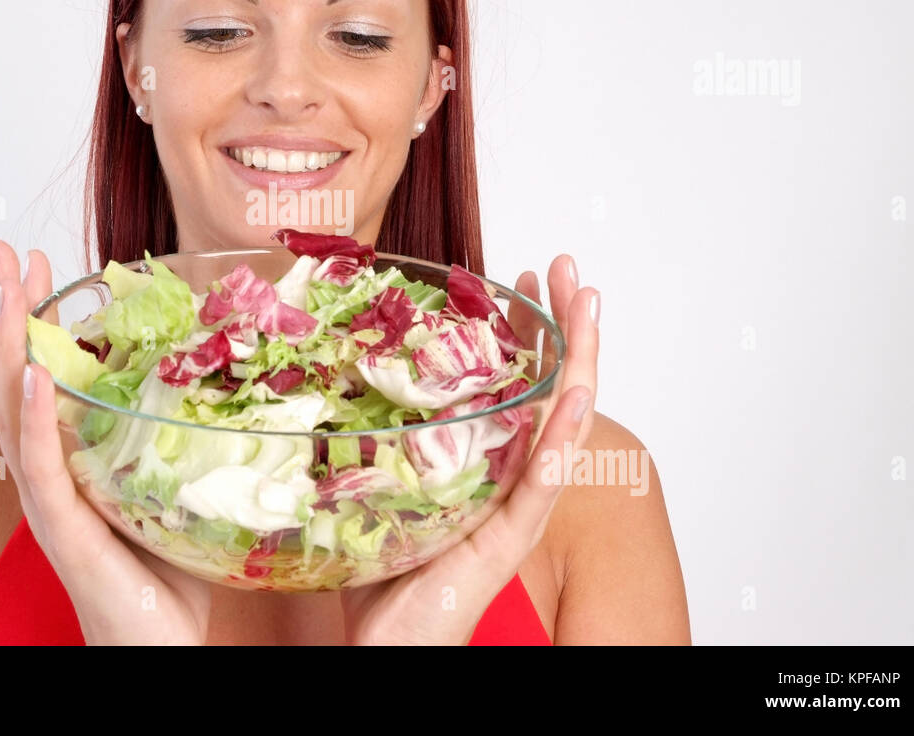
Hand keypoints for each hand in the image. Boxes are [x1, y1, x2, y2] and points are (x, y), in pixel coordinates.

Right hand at [0, 240, 213, 643]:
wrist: (162, 648)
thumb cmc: (170, 572)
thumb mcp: (181, 483)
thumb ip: (191, 433)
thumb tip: (238, 374)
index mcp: (73, 456)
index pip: (42, 372)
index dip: (35, 316)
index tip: (36, 261)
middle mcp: (51, 472)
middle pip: (13, 377)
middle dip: (5, 311)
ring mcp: (51, 501)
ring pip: (13, 412)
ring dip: (7, 346)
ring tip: (2, 289)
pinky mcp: (65, 533)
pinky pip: (44, 469)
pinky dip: (34, 420)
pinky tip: (32, 375)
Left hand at [339, 254, 598, 644]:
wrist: (383, 646)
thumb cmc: (374, 569)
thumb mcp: (365, 479)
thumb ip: (361, 432)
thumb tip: (325, 371)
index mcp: (474, 459)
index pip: (508, 380)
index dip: (518, 329)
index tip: (516, 278)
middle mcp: (502, 477)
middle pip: (544, 389)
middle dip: (559, 326)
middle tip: (566, 267)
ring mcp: (511, 508)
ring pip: (557, 425)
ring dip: (577, 361)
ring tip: (588, 307)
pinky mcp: (506, 542)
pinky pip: (539, 486)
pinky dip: (561, 440)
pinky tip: (578, 397)